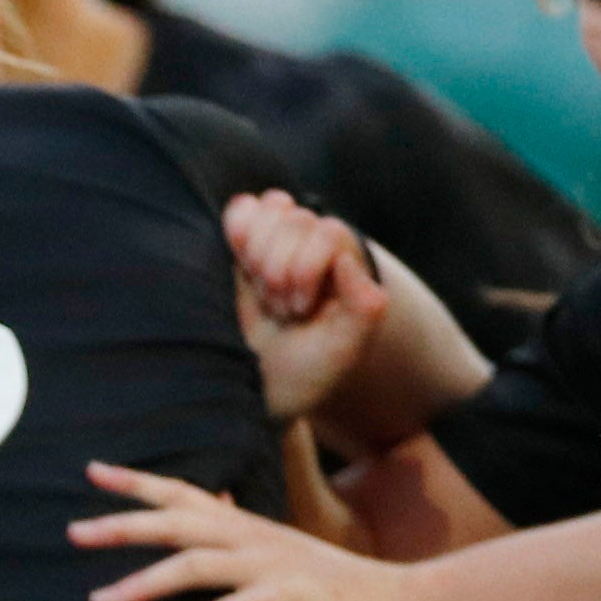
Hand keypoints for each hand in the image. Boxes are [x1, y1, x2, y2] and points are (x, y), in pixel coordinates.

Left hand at [74, 463, 425, 600]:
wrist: (398, 600)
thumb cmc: (332, 583)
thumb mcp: (280, 550)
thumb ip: (239, 531)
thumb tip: (208, 503)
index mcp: (247, 526)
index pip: (185, 493)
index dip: (139, 482)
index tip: (93, 471)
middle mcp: (252, 538)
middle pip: (177, 523)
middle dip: (122, 526)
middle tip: (72, 532)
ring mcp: (270, 568)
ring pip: (194, 566)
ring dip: (143, 585)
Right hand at [217, 189, 386, 420]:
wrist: (256, 391)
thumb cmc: (303, 374)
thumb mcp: (344, 350)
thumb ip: (363, 307)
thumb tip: (344, 259)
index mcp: (346, 265)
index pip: (326, 233)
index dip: (306, 269)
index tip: (299, 311)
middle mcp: (316, 246)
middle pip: (296, 219)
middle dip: (279, 270)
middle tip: (279, 310)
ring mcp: (279, 241)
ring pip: (269, 209)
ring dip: (258, 254)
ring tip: (262, 294)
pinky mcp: (243, 244)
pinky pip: (241, 209)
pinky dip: (237, 229)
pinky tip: (239, 264)